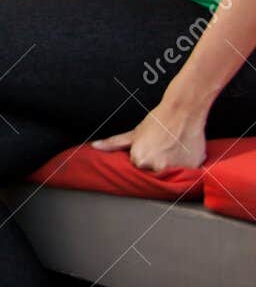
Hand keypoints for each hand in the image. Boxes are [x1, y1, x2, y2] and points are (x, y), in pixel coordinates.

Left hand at [92, 99, 207, 171]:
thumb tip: (94, 146)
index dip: (144, 157)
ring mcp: (175, 168)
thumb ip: (114, 143)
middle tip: (163, 147)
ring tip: (173, 149)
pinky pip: (187, 172)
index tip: (150, 149)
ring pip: (170, 174)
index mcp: (139, 160)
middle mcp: (156, 167)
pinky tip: (183, 151)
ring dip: (171, 165)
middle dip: (157, 163)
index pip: (138, 168)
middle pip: (154, 172)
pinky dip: (185, 164)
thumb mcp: (134, 133)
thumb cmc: (158, 121)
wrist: (183, 112)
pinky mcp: (192, 168)